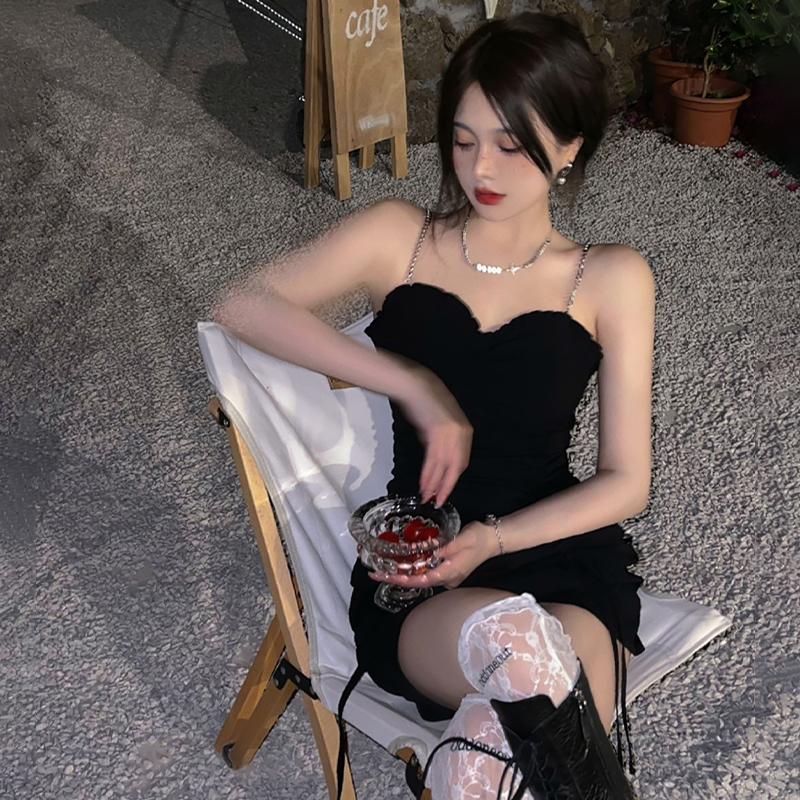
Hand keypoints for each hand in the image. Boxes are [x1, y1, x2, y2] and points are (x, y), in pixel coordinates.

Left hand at [369, 521, 497, 589]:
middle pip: (417, 582)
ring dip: (401, 575)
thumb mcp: (461, 539)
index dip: (405, 579)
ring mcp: (447, 576)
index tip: (390, 576)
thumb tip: (427, 552)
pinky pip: (426, 573)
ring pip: (420, 578)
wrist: (494, 539)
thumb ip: (444, 547)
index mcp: (450, 572)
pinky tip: (401, 565)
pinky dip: (412, 570)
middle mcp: (447, 578)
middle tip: (374, 573)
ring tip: (381, 570)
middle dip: (395, 578)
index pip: (423, 579)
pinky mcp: (447, 571)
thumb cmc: (479, 537)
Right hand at [395, 362, 472, 505]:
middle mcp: (461, 435)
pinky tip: (424, 485)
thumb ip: (443, 441)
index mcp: (465, 432)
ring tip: (428, 497)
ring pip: (442, 467)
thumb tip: (436, 458)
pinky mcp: (435, 435)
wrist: (417, 386)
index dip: (453, 478)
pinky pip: (432, 462)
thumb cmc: (427, 402)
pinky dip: (427, 475)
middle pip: (455, 468)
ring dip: (434, 484)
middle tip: (439, 501)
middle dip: (445, 486)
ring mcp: (449, 435)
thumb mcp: (441, 423)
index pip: (462, 462)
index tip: (446, 490)